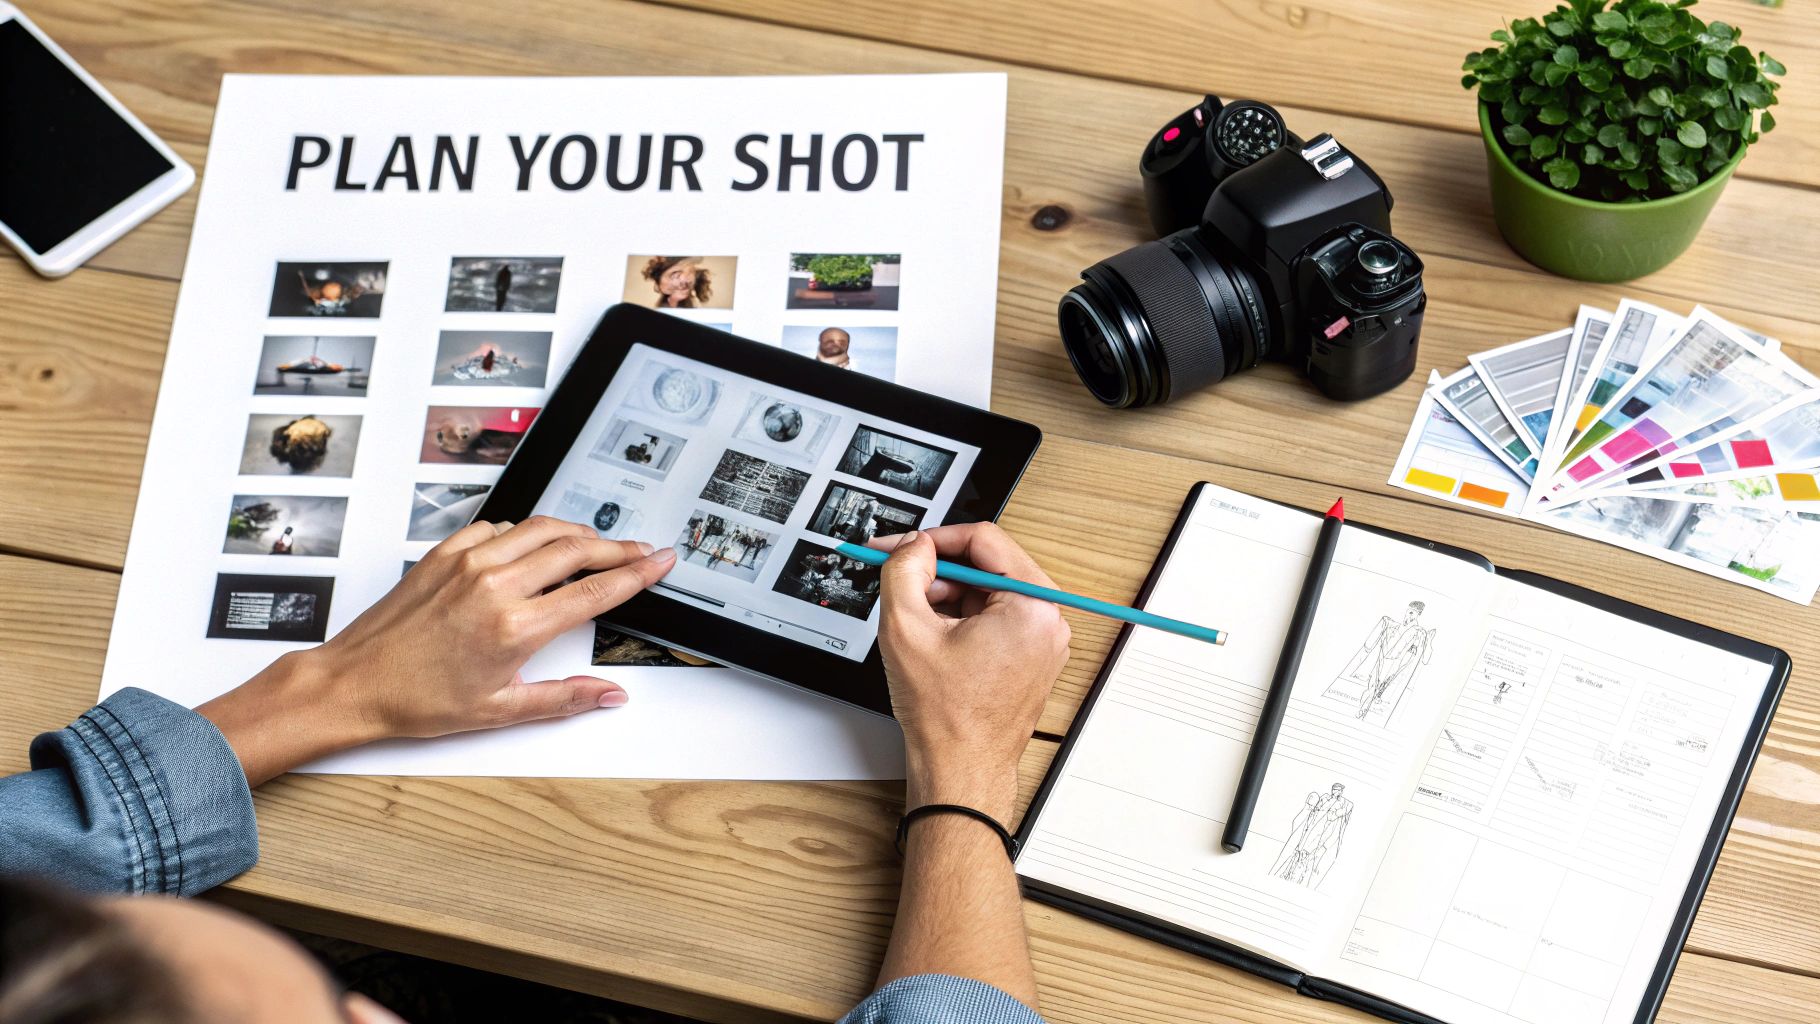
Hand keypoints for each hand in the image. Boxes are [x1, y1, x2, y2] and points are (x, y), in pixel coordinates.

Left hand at [200, 517, 676, 783]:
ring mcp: (468, 562)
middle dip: (617, 547)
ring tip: (596, 543)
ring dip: (576, 532)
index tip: (659, 561)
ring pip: (541, 527)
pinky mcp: (445, 553)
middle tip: (639, 549)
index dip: (636, 573)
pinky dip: (526, 530)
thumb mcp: (501, 709)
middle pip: (576, 548)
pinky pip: (500, 527)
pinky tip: (533, 544)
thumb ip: (565, 698)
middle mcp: (494, 585)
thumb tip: (608, 696)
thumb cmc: (416, 700)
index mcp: (514, 627)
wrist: (354, 683)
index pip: (594, 590)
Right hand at [875, 524, 1069, 819]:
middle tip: (901, 581)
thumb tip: (912, 546)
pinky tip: (935, 639)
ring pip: (988, 590)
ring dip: (948, 597)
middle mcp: (1048, 619)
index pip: (982, 540)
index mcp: (1032, 605)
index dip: (933, 539)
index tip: (901, 547)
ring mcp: (1044, 639)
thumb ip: (904, 570)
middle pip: (987, 564)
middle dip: (938, 571)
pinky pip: (996, 616)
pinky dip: (963, 618)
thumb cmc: (947, 719)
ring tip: (916, 623)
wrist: (961, 771)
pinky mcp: (1032, 655)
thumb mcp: (906, 629)